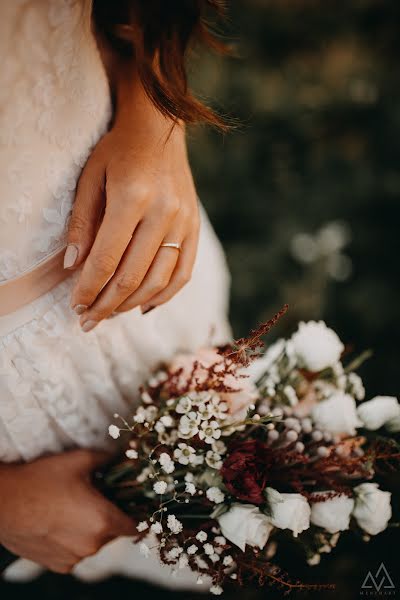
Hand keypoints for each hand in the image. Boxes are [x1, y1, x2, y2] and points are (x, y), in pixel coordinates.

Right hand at [0, 450, 135, 573]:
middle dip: (108, 517)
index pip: (134, 526)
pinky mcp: (57, 565)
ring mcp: (74, 558)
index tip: (131, 505)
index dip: (136, 514)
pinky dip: (72, 540)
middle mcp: (92, 544)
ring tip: (71, 508)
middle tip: (94, 498)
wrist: (4, 502)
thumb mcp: (79, 459)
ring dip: (89, 529)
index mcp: (103, 520)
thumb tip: (118, 456)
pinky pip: (74, 552)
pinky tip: (58, 522)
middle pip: (113, 533)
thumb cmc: (41, 480)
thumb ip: (105, 458)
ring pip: (93, 543)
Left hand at [65, 80, 199, 330]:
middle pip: (132, 275)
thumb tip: (73, 266)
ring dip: (131, 304)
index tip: (75, 305)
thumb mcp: (90, 179)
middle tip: (88, 321)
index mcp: (132, 198)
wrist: (160, 129)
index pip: (107, 258)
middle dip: (106, 304)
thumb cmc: (118, 151)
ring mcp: (184, 221)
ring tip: (110, 314)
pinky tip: (143, 306)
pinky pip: (183, 273)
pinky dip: (164, 295)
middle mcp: (163, 213)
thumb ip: (82, 224)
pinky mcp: (195, 227)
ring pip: (159, 280)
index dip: (89, 288)